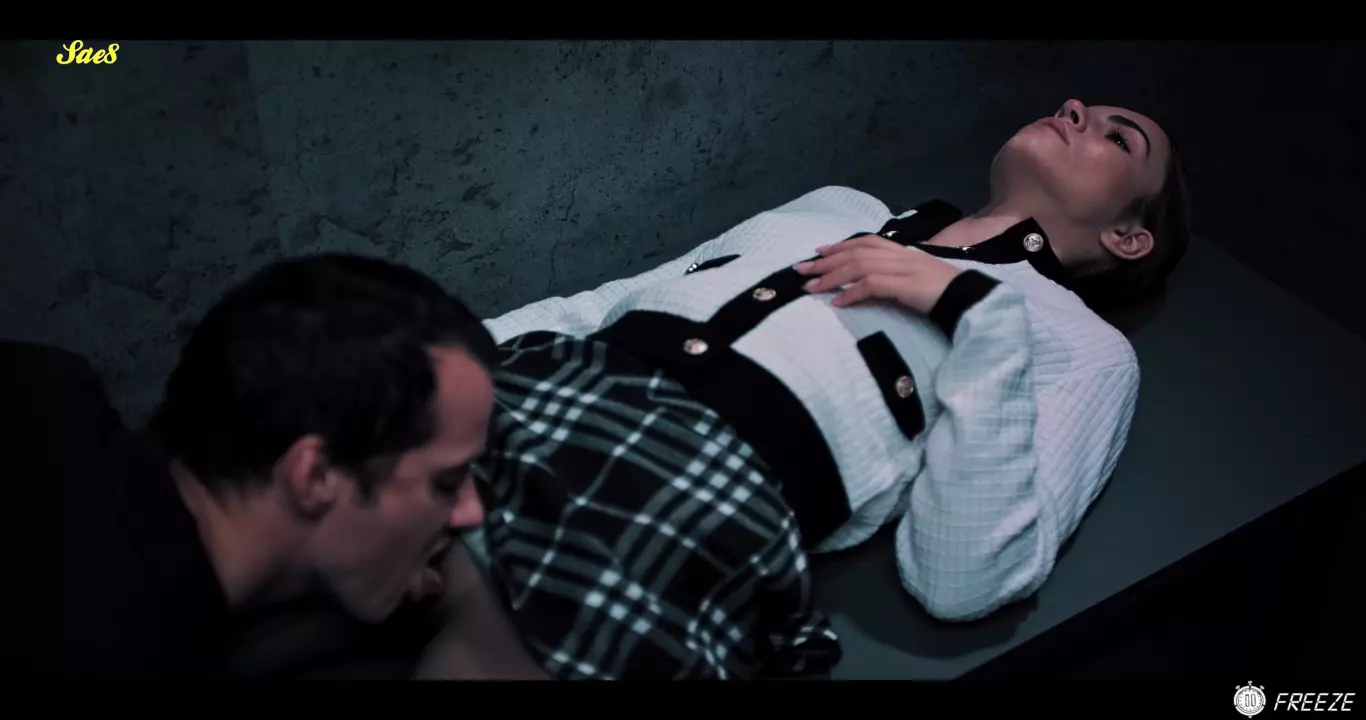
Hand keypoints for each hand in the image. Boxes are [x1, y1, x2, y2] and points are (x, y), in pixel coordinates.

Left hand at [794, 234, 963, 313]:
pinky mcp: (904, 285)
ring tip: (811, 288)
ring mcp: (902, 268)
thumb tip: (870, 283)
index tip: (818, 252)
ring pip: (858, 266)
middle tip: (801, 269)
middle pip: (855, 252)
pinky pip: (870, 285)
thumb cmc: (944, 292)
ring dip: (831, 277)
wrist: (969, 299)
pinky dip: (851, 293)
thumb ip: (895, 276)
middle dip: (825, 260)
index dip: (839, 246)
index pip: (865, 242)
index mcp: (902, 251)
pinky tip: (838, 303)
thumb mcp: (916, 278)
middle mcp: (899, 255)